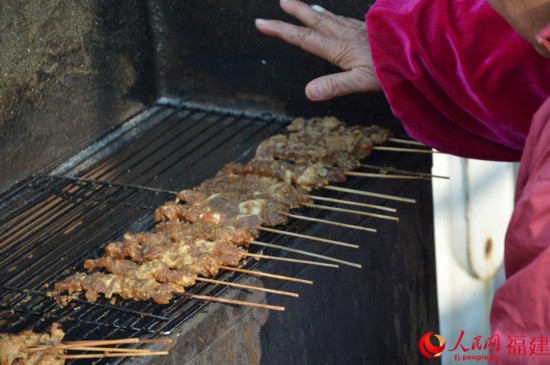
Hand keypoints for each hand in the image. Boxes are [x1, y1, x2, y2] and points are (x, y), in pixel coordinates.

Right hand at [255, 0, 380, 100]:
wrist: (419, 52)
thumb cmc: (391, 69)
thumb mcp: (360, 81)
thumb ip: (334, 86)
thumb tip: (307, 92)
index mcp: (339, 48)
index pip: (304, 38)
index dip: (282, 30)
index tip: (262, 23)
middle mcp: (346, 35)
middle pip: (316, 21)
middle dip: (297, 11)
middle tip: (283, 1)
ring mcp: (359, 31)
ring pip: (332, 18)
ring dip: (315, 13)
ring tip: (306, 7)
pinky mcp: (370, 31)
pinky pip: (346, 20)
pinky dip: (336, 17)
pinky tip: (340, 20)